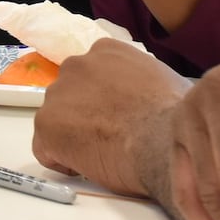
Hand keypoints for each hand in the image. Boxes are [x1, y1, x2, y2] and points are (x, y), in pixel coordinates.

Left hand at [33, 40, 190, 197]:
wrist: (163, 142)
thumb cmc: (174, 119)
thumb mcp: (169, 82)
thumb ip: (146, 81)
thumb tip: (153, 96)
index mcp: (107, 51)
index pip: (94, 73)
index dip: (104, 99)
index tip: (117, 116)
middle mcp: (77, 65)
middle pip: (72, 93)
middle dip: (86, 113)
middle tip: (109, 136)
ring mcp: (58, 93)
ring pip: (57, 118)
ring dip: (73, 134)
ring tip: (101, 152)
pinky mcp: (47, 124)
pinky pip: (45, 147)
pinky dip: (61, 159)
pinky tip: (85, 167)